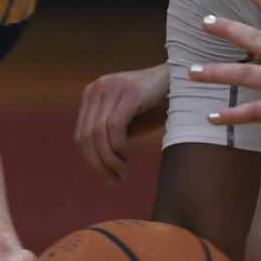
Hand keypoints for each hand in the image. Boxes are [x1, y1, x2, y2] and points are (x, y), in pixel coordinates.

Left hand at [75, 62, 168, 178]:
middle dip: (98, 163)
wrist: (179, 80)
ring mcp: (111, 88)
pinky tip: (127, 157)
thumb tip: (97, 163)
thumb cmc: (153, 104)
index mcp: (91, 94)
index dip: (91, 159)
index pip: (80, 135)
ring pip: (98, 133)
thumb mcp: (125, 119)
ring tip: (122, 172)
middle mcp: (96, 88)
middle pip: (86, 136)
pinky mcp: (128, 93)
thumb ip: (108, 135)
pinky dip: (118, 146)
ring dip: (109, 159)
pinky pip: (114, 126)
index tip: (106, 175)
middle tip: (113, 180)